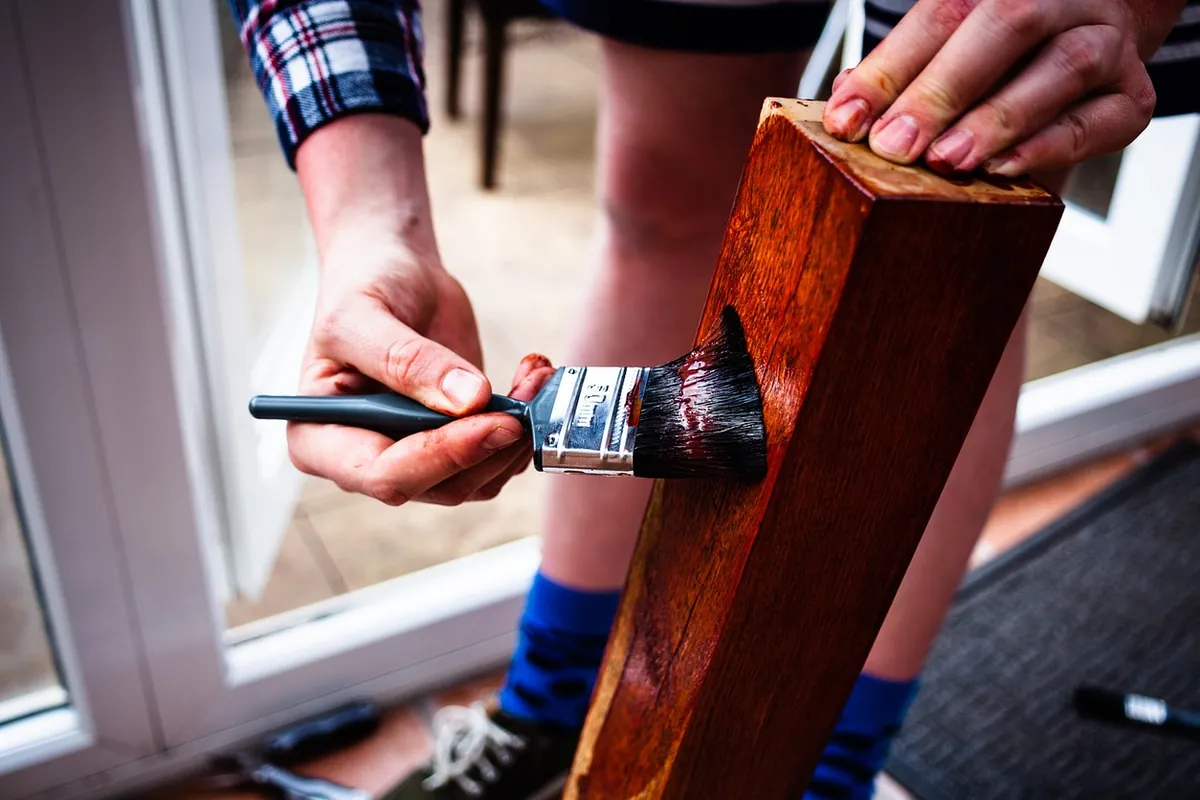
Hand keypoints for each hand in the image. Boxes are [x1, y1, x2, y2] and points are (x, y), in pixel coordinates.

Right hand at [292, 239, 554, 505]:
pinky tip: (532, 380)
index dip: (440, 456)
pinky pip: (498, 456)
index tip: (490, 421)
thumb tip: (468, 401)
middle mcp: (368, 460)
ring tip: (534, 377)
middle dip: (489, 446)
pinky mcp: (457, 442)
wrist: (396, 272)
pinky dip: (525, 425)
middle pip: (439, 485)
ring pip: (478, 479)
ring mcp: (416, 456)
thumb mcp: (365, 314)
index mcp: (321, 440)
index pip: (382, 474)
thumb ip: (408, 360)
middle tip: (525, 400)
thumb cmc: (362, 287)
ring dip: (517, 437)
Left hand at [823, 0, 1184, 175]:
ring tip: (949, 160)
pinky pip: (1100, 120)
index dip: (888, 68)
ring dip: (998, 118)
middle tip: (896, 145)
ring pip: (1063, 68)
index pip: (942, 13)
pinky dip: (1049, 145)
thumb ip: (899, 73)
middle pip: (1006, 24)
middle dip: (941, 90)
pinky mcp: (1131, 97)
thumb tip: (843, 102)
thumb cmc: (998, 59)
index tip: (845, 120)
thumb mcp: (945, 52)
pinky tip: (1004, 168)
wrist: (1089, 48)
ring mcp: (1104, 43)